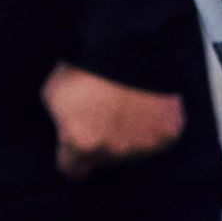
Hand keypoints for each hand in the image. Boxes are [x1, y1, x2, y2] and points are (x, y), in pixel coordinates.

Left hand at [44, 64, 184, 177]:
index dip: (71, 159)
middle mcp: (114, 152)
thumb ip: (62, 122)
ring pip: (133, 149)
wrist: (126, 50)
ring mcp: (144, 146)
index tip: (74, 153)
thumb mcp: (53, 95)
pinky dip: (152, 124)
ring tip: (124, 103)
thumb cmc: (85, 69)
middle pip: (105, 157)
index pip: (72, 170)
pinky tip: (145, 103)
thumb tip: (69, 131)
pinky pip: (157, 136)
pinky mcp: (168, 135)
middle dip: (101, 140)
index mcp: (82, 144)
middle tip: (101, 112)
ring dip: (128, 133)